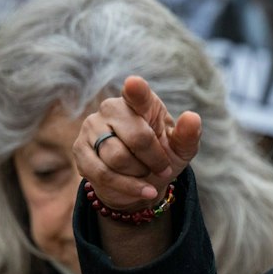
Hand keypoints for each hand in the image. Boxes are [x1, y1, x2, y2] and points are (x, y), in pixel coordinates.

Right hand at [75, 76, 202, 212]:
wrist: (140, 181)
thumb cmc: (162, 156)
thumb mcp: (180, 149)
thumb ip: (187, 135)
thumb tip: (192, 118)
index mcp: (141, 102)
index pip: (138, 95)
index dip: (136, 90)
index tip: (134, 84)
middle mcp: (112, 108)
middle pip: (137, 138)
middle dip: (155, 159)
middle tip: (162, 167)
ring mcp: (92, 127)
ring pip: (117, 158)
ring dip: (139, 173)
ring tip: (145, 173)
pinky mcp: (79, 149)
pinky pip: (102, 173)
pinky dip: (127, 186)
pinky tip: (141, 189)